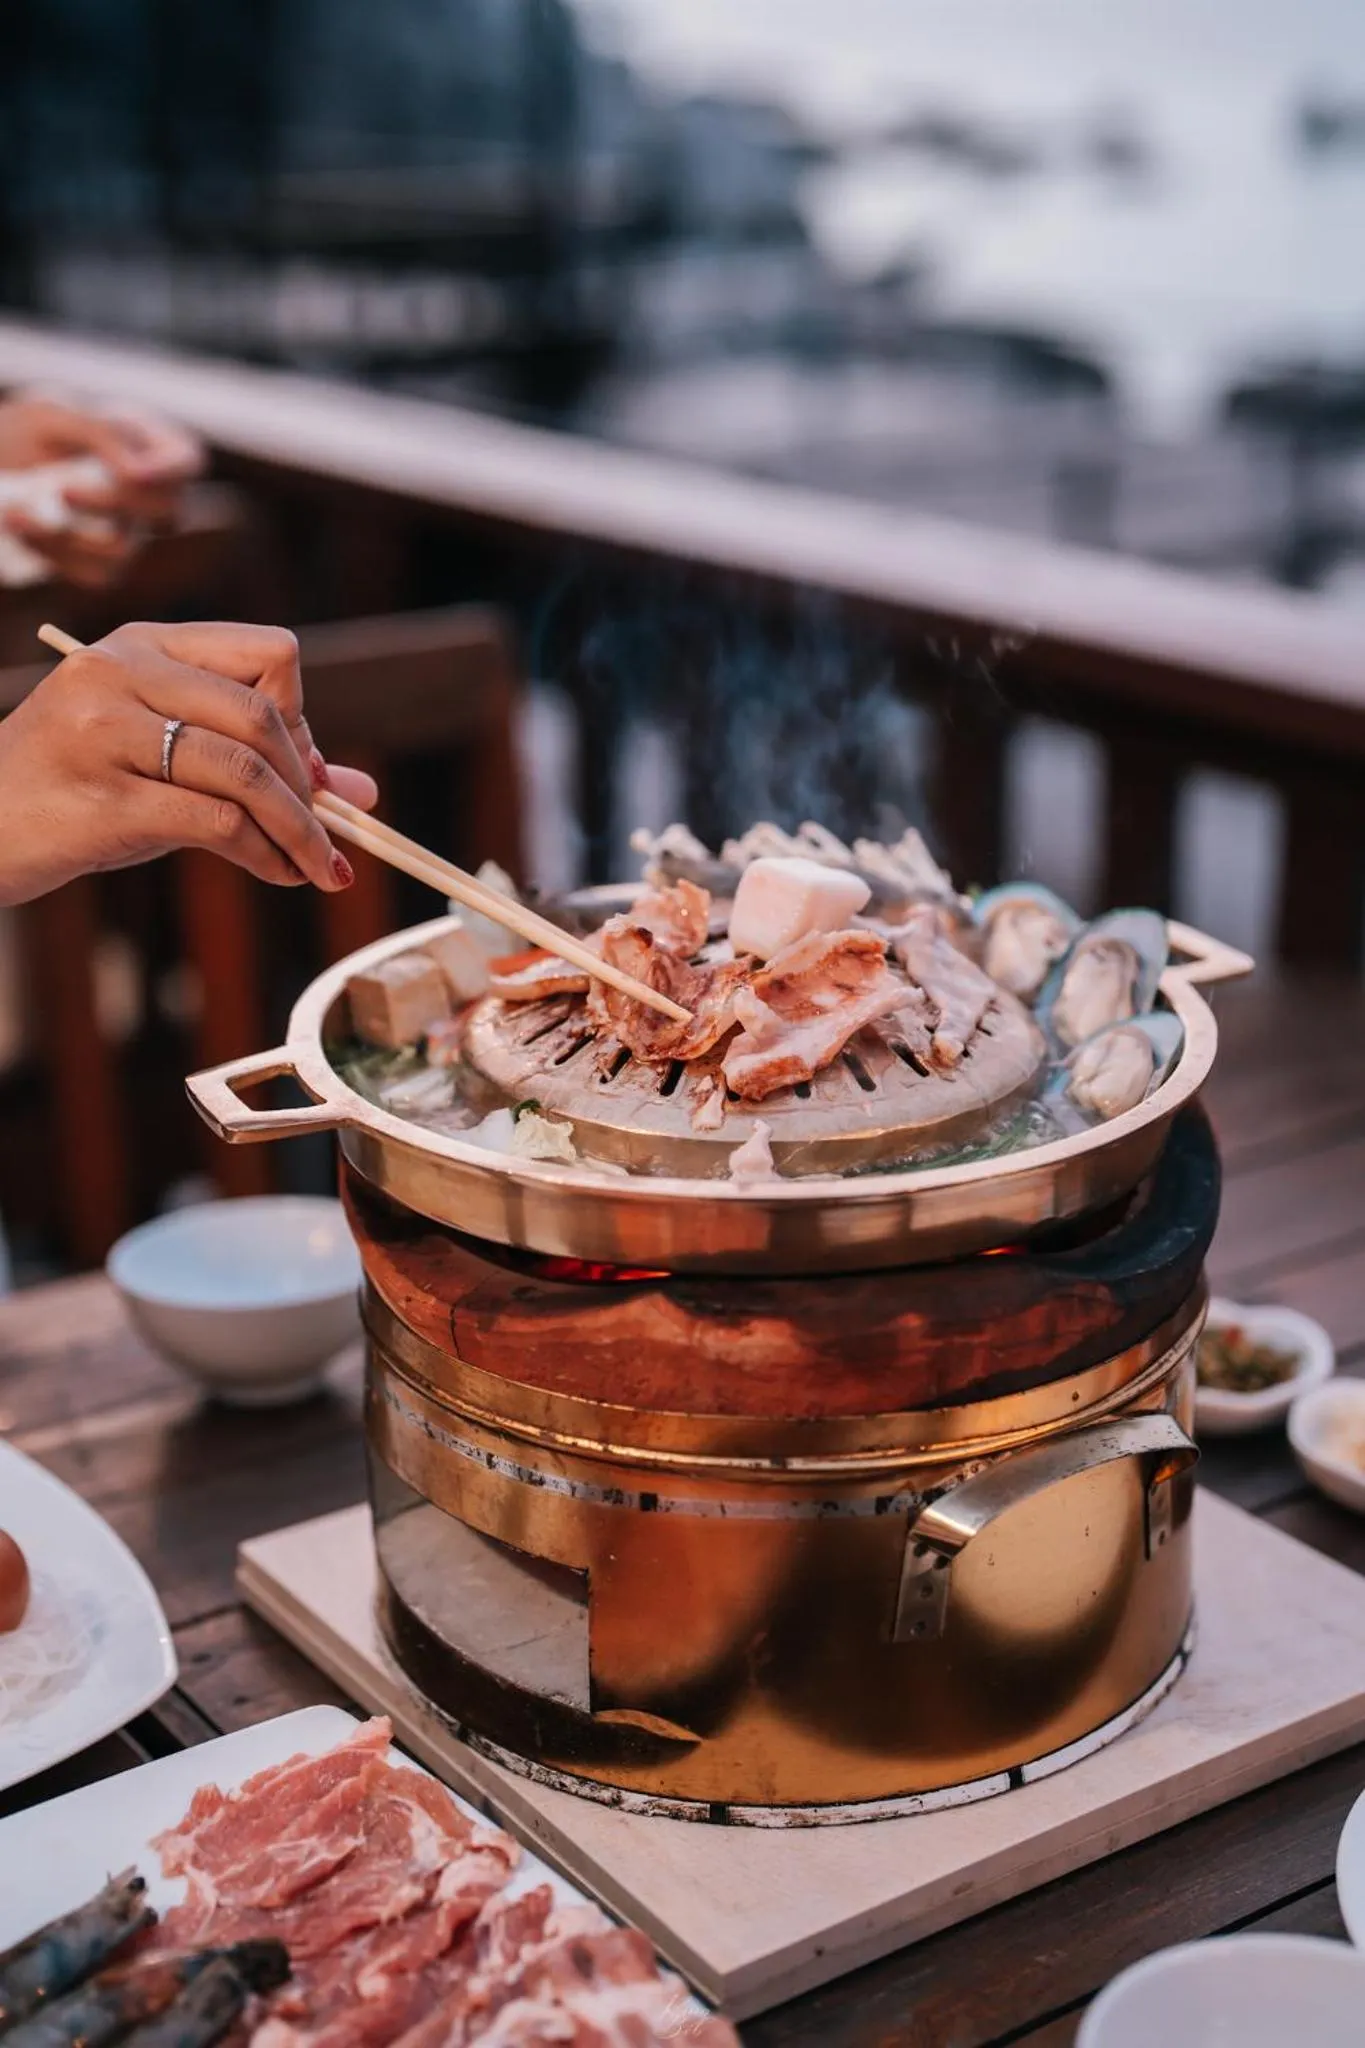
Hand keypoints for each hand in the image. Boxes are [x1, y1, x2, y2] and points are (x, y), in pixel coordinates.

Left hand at [0, 391, 204, 587]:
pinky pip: (92, 574)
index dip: (170, 472)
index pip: (185, 462)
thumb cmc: (25, 432)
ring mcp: (127, 533)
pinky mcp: (99, 564)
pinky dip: (51, 553)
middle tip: (63, 490)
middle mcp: (145, 494)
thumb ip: (96, 432)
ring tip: (16, 511)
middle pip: (164, 511)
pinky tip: (19, 527)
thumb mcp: (52, 415)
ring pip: (122, 549)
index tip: (132, 473)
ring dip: (68, 535)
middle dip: (111, 503)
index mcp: (145, 446)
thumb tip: (134, 472)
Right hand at [0, 621, 379, 906]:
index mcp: (144, 645)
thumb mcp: (163, 758)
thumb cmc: (78, 791)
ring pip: (247, 772)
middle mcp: (123, 674)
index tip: (308, 773)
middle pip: (265, 716)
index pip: (270, 653)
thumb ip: (255, 761)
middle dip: (311, 787)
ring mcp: (106, 733)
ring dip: (300, 831)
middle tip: (328, 837)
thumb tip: (361, 793)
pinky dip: (265, 854)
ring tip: (320, 868)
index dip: (303, 717)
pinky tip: (276, 873)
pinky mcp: (104, 801)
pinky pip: (217, 822)